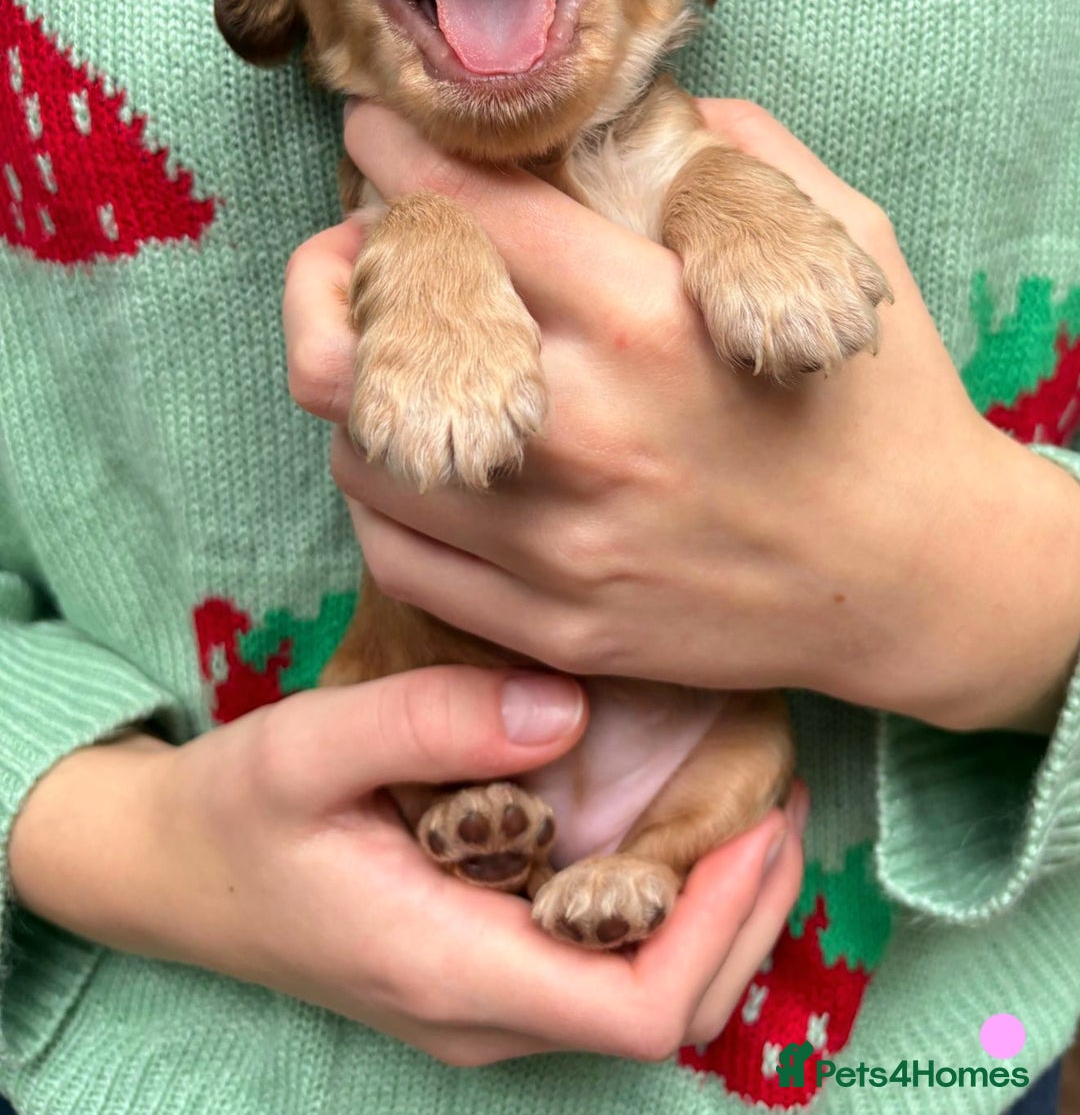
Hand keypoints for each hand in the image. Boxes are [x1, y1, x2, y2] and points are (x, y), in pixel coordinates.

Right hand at [8, 669, 806, 1063]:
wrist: (168, 872)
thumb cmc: (233, 814)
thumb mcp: (308, 748)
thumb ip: (427, 722)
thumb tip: (565, 710)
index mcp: (447, 968)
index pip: (633, 1009)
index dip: (720, 929)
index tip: (761, 823)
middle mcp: (479, 1011)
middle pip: (660, 1012)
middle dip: (745, 919)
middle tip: (784, 801)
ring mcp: (479, 1002)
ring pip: (637, 995)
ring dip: (714, 915)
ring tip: (752, 807)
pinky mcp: (476, 970)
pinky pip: (598, 964)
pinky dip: (660, 908)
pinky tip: (671, 826)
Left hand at [286, 99, 1079, 734]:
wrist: (920, 580)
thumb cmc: (882, 402)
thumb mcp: (845, 242)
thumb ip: (737, 159)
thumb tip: (629, 112)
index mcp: (650, 319)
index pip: (467, 215)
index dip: (396, 157)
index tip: (372, 131)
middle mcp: (586, 434)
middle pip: (365, 348)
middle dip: (331, 272)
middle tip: (353, 249)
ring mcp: (561, 545)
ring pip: (360, 455)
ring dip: (357, 388)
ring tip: (394, 357)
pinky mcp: (556, 622)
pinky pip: (398, 556)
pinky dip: (384, 493)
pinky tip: (418, 456)